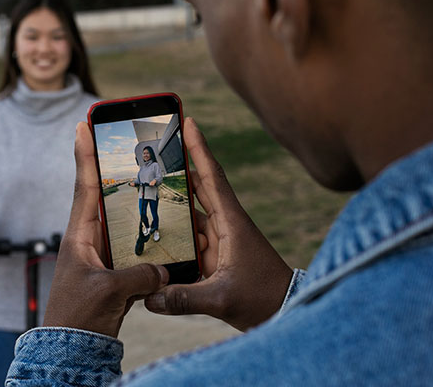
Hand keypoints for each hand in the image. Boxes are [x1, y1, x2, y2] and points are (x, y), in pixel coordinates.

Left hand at [43, 122, 168, 337]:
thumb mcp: (109, 292)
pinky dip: (146, 236)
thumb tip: (163, 270)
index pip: (83, 186)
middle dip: (113, 169)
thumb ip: (139, 276)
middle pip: (104, 195)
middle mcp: (89, 240)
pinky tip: (163, 230)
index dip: (85, 154)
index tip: (83, 124)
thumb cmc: (78, 317)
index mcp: (79, 236)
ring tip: (153, 180)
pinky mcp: (113, 270)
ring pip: (121, 220)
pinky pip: (133, 245)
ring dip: (135, 203)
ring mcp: (101, 254)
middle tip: (126, 143)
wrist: (73, 347)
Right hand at [144, 117, 292, 331]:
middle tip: (157, 148)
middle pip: (199, 188)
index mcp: (231, 223)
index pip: (212, 178)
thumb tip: (149, 298)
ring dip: (173, 205)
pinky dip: (175, 234)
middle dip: (180, 167)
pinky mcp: (217, 255)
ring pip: (191, 215)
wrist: (287, 310)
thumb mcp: (222, 299)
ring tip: (146, 191)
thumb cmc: (263, 299)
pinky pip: (191, 238)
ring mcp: (221, 239)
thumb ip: (184, 299)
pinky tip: (156, 236)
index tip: (190, 121)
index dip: (200, 149)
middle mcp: (225, 225)